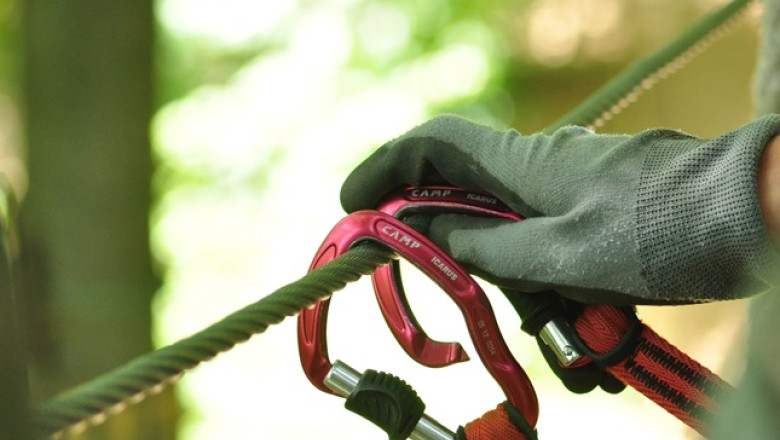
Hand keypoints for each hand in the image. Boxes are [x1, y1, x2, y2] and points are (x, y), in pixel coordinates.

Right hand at [342, 115, 779, 303]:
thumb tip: (431, 236)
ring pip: (524, 240)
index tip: (354, 202)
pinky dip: (572, 293)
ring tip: (580, 351)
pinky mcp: (606, 211)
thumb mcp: (560, 255)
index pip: (434, 145)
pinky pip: (567, 251)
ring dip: (536, 294)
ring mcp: (577, 189)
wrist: (754, 215)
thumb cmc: (659, 230)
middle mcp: (543, 168)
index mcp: (523, 164)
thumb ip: (488, 248)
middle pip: (471, 201)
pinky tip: (603, 336)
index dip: (386, 167)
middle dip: (463, 255)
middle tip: (472, 301)